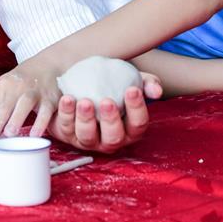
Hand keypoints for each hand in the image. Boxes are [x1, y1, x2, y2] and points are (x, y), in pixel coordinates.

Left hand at [0, 57, 63, 140]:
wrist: (48, 65)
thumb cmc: (24, 81)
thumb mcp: (7, 88)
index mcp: (4, 84)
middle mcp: (18, 86)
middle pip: (5, 105)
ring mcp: (35, 91)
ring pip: (24, 104)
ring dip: (16, 119)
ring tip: (10, 134)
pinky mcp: (50, 98)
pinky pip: (45, 111)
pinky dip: (40, 123)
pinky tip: (35, 135)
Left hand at [48, 73, 162, 153]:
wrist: (77, 85)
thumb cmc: (107, 87)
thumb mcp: (127, 82)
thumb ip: (145, 83)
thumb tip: (156, 90)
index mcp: (129, 128)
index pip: (138, 124)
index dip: (137, 109)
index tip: (132, 90)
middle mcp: (110, 139)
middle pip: (113, 137)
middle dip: (110, 120)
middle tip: (107, 101)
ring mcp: (88, 140)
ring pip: (88, 136)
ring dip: (86, 119)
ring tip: (84, 101)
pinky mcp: (67, 135)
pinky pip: (66, 128)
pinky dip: (66, 114)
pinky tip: (67, 99)